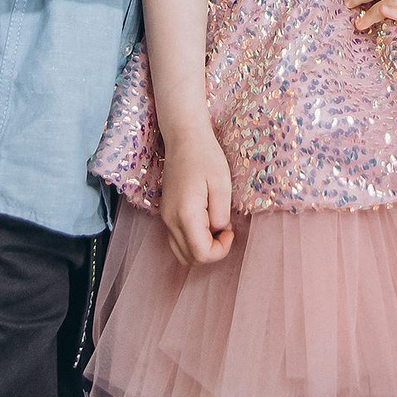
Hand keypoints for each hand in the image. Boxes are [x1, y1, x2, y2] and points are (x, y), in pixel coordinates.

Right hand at [159, 128, 235, 265]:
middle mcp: (170, 220)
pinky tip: (205, 219)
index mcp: (185, 214)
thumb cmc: (206, 156)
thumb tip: (219, 231)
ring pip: (182, 252)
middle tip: (225, 228)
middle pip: (190, 258)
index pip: (201, 254)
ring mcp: (166, 217)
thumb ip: (221, 214)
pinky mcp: (167, 213)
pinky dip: (193, 239)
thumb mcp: (222, 184)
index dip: (221, 250)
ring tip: (215, 224)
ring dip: (201, 247)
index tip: (231, 229)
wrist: (184, 137)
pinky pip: (178, 239)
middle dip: (211, 251)